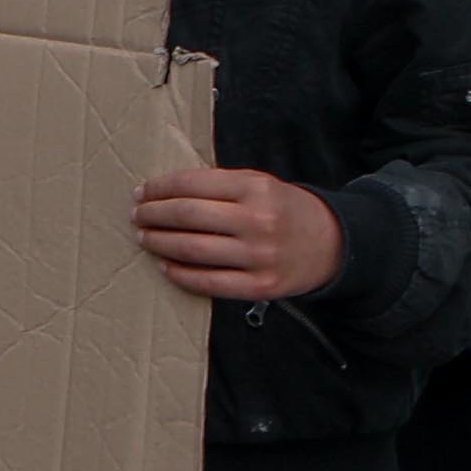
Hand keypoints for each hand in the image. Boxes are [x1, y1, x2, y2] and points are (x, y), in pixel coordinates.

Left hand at [131, 164, 343, 301]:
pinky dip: (180, 274)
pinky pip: (209, 282)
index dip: (159, 188)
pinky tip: (166, 265)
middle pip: (187, 216)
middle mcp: (257, 221)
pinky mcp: (260, 286)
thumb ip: (218, 185)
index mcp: (255, 189)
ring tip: (145, 238)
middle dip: (153, 215)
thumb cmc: (284, 209)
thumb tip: (163, 192)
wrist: (333, 244)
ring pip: (192, 250)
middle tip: (137, 215)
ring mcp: (259, 256)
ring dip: (159, 243)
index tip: (141, 192)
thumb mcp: (259, 184)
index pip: (192, 185)